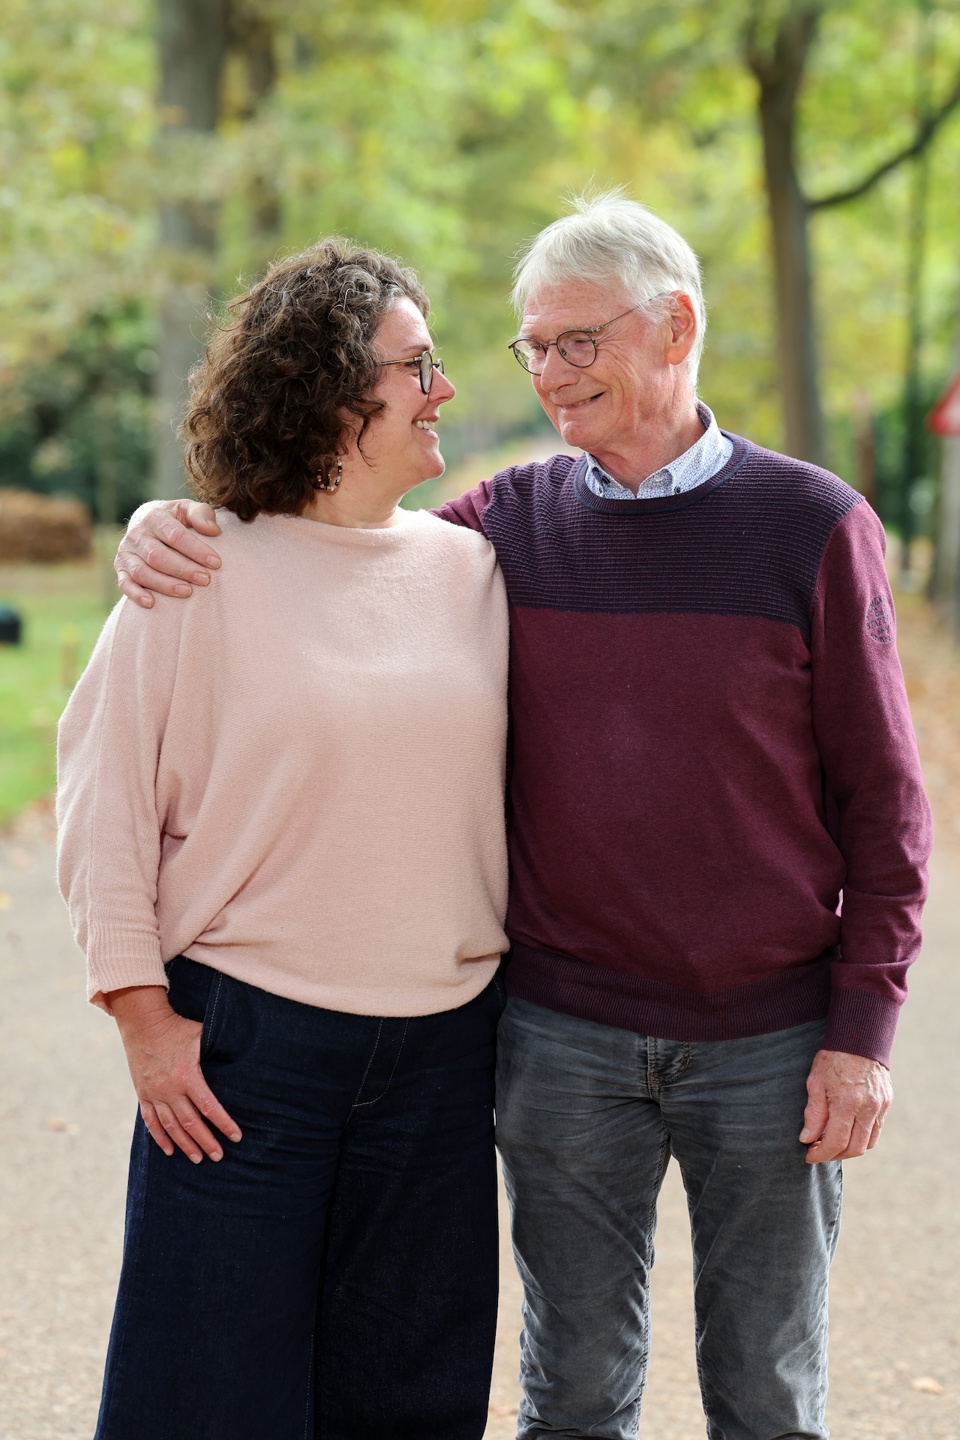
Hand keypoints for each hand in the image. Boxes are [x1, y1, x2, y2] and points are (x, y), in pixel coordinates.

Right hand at [109, 985, 241, 1161]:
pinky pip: (151, 1121)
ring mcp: (155, 1093)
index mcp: (188, 1075)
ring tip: (198, 1158)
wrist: (143, 1024)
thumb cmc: (178, 1028)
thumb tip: (244, 1053)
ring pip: (171, 1126)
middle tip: (219, 1156)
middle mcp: (170, 1089)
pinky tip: (169, 1150)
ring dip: (185, 1144)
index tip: (236, 1137)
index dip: (224, 1124)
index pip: (209, 1107)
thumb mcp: (202, 1035)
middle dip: (206, 1141)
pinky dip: (160, 1137)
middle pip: (191, 1123)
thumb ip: (220, 1048)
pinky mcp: (143, 1094)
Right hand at [115, 499, 221, 607]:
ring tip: (187, 592)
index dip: (196, 550)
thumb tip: (213, 530)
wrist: (148, 523)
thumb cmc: (175, 519)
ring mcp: (126, 551)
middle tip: (205, 580)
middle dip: (183, 569)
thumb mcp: (188, 510)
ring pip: (142, 572)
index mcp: (154, 516)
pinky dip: (136, 594)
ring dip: (165, 584)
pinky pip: (125, 583)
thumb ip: (201, 515)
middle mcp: (136, 533)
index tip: (216, 563)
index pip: (175, 535)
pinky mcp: (121, 567)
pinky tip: (152, 603)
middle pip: (158, 556)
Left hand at [799, 1048, 891, 1163]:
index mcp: (847, 1103)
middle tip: (818, 1151)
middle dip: (835, 1155)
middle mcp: (868, 1108)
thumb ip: (814, 1114)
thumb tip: (808, 1139)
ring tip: (831, 1144)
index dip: (821, 1154)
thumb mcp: (815, 1082)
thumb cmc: (833, 1058)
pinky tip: (847, 1131)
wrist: (859, 1037)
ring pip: (868, 1143)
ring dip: (850, 1149)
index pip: (836, 1142)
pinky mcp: (887, 1103)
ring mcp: (880, 1106)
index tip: (809, 1156)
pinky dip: (862, 1137)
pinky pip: (876, 1130)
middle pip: (855, 1148)